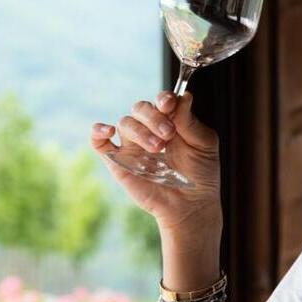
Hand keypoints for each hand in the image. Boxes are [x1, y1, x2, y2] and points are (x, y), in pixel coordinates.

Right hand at [90, 91, 221, 236]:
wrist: (191, 205)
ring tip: (157, 149)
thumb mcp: (204, 144)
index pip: (161, 100)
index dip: (163, 98)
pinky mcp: (119, 161)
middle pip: (140, 108)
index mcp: (171, 120)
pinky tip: (107, 131)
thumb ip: (190, 121)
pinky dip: (97, 132)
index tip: (168, 105)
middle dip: (153, 117)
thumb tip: (183, 96)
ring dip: (140, 131)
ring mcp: (133, 145)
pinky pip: (99, 142)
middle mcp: (150, 128)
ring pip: (125, 123)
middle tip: (168, 134)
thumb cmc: (201, 173)